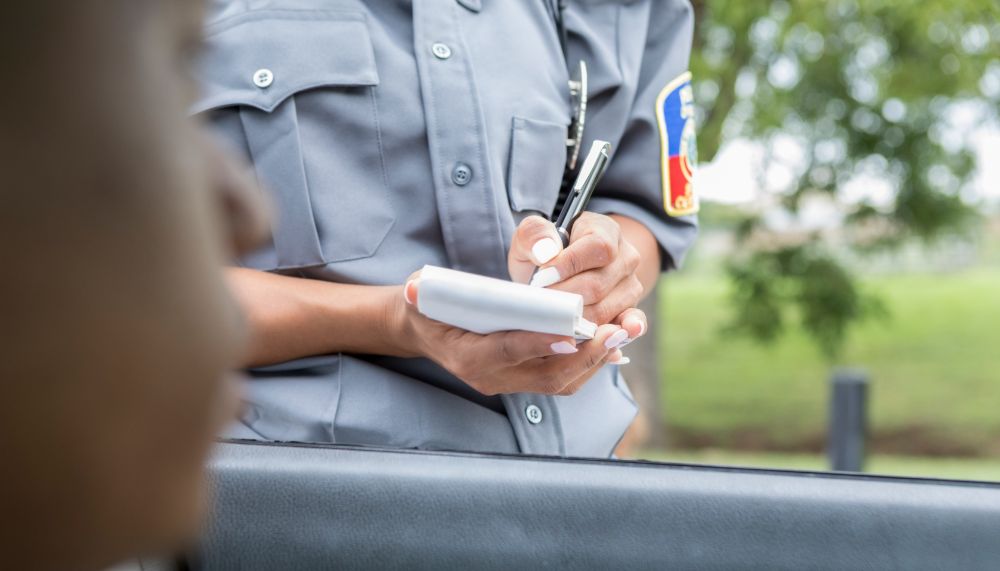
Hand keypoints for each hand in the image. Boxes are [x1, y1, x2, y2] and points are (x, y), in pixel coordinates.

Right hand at [388, 275, 630, 395]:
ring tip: (623, 332)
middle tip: (615, 331)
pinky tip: (612, 341)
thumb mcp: (420, 292)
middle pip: (547, 375)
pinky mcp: (526, 380)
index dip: (540, 343)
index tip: (572, 332)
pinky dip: (590, 361)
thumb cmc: (427, 305)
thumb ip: (421, 291)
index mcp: (467, 358)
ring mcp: (511, 383)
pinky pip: (565, 377)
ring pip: (562, 381)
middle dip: (585, 354)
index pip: (508, 352)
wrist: (424, 330)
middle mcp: (492, 379)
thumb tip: (416, 288)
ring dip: (595, 358)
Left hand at [507, 214, 646, 342]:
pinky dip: (618, 333)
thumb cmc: (545, 254)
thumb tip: (545, 252)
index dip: (570, 264)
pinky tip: (608, 339)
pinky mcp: (629, 311)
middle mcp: (626, 258)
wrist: (559, 274)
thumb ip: (534, 235)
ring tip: (550, 318)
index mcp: (605, 231)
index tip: (542, 277)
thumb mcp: (531, 238)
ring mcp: (630, 286)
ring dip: (573, 319)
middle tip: (539, 303)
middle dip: (564, 297)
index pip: (597, 247)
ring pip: (604, 309)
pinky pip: (629, 324)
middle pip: (598, 284)